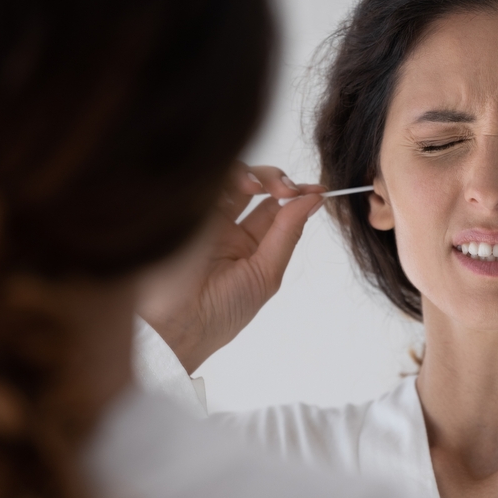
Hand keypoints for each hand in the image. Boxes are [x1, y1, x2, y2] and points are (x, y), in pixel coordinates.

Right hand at [137, 163, 324, 373]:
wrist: (179, 323)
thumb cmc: (222, 311)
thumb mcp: (265, 274)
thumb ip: (287, 234)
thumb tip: (313, 201)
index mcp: (249, 246)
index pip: (277, 209)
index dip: (298, 196)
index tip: (317, 190)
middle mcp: (228, 228)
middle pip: (257, 185)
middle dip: (277, 181)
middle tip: (287, 189)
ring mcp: (205, 216)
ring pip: (233, 177)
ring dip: (254, 175)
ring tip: (259, 187)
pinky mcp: (186, 207)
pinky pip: (209, 178)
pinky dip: (229, 174)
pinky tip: (240, 186)